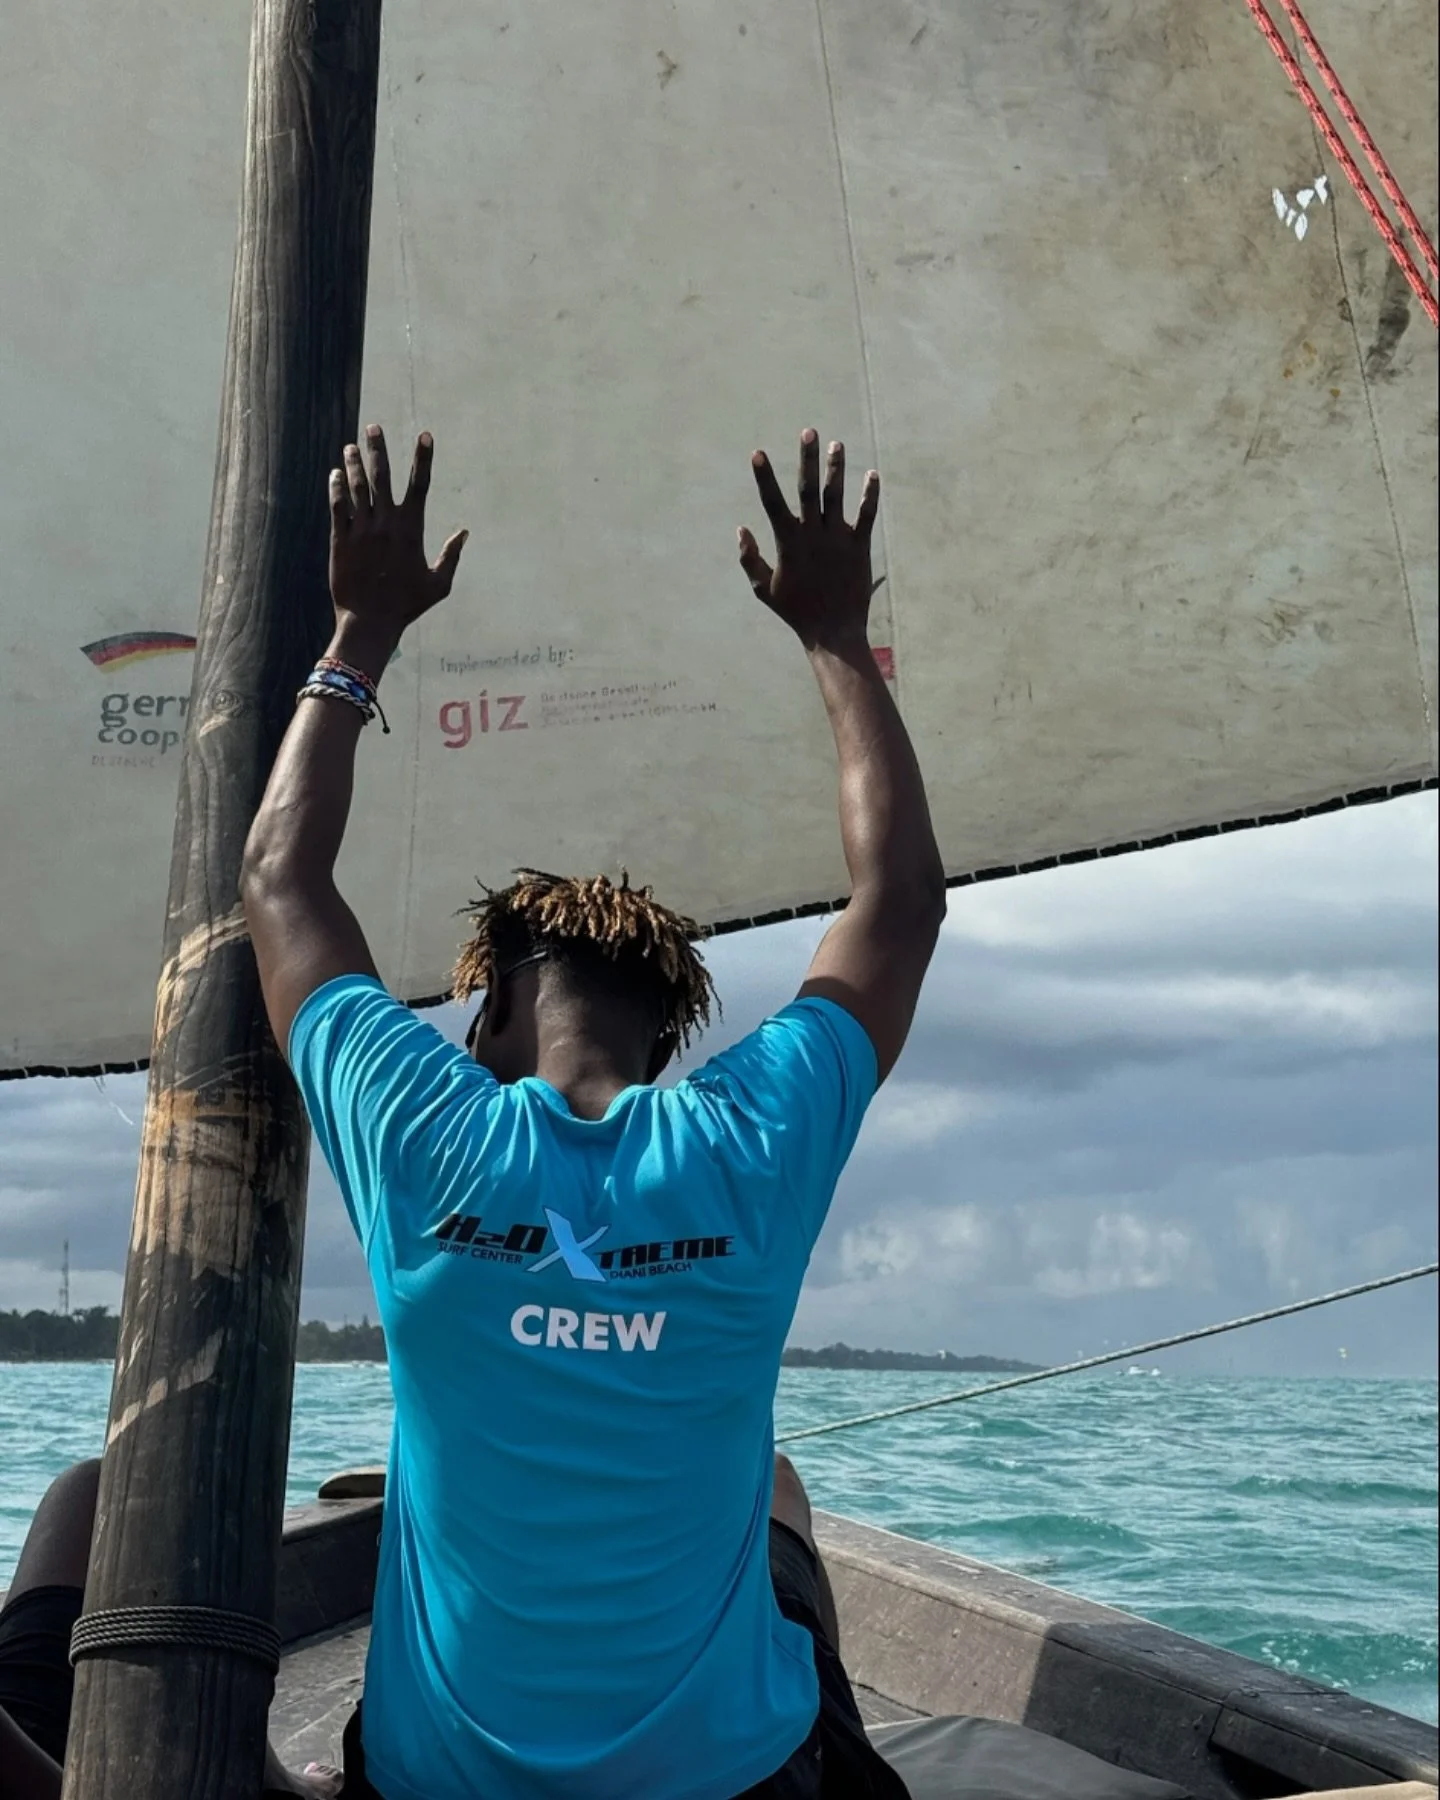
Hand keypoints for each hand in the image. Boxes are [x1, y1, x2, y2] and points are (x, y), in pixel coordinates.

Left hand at [328, 426, 467, 648]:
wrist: (370, 621)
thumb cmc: (407, 605)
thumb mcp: (438, 584)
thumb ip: (451, 556)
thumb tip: (463, 533)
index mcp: (411, 529)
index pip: (420, 484)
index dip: (424, 458)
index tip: (425, 435)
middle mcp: (385, 523)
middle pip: (382, 476)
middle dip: (378, 449)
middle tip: (373, 427)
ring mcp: (361, 529)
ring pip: (357, 487)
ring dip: (353, 464)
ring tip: (350, 446)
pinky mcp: (341, 539)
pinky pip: (338, 505)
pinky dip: (336, 487)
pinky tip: (335, 474)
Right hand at [738, 429, 878, 650]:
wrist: (833, 632)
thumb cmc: (796, 611)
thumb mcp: (764, 589)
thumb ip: (750, 559)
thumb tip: (741, 529)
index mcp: (788, 542)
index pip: (772, 502)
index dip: (764, 477)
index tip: (758, 453)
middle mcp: (812, 535)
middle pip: (807, 489)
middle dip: (806, 459)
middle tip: (808, 431)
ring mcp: (838, 539)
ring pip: (836, 496)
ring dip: (836, 468)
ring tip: (837, 444)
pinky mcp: (860, 547)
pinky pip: (867, 516)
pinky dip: (870, 495)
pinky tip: (872, 475)